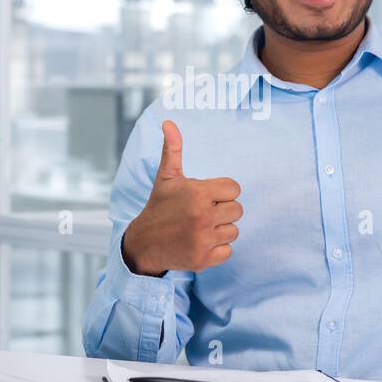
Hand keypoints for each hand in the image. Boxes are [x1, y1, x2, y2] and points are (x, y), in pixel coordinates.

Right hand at [121, 120, 241, 276]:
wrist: (144, 243)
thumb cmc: (159, 206)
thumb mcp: (166, 177)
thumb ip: (172, 149)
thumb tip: (168, 122)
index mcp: (197, 193)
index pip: (234, 189)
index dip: (222, 192)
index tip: (205, 196)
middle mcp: (202, 216)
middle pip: (238, 210)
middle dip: (222, 211)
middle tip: (202, 213)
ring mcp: (203, 239)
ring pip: (234, 231)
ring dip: (220, 230)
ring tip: (200, 228)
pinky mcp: (204, 259)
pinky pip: (228, 251)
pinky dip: (217, 249)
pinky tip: (200, 242)